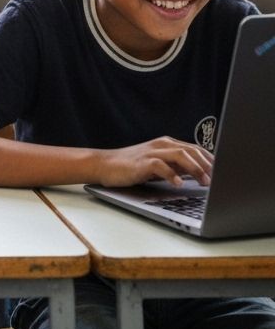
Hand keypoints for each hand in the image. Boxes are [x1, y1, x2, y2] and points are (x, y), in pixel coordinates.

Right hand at [95, 137, 212, 187]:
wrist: (105, 164)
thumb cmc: (132, 166)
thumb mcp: (158, 164)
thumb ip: (177, 166)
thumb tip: (199, 173)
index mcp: (167, 144)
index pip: (195, 148)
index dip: (211, 160)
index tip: (223, 172)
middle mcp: (161, 145)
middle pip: (191, 150)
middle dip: (207, 164)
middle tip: (217, 179)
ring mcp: (151, 152)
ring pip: (180, 155)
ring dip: (195, 169)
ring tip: (204, 182)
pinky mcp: (142, 162)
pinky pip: (161, 166)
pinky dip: (173, 175)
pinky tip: (179, 184)